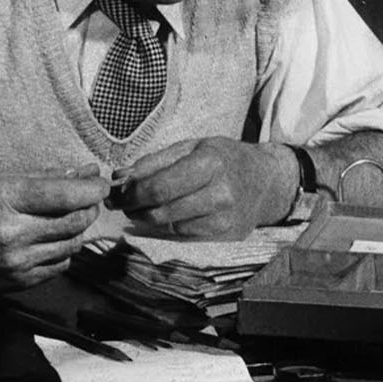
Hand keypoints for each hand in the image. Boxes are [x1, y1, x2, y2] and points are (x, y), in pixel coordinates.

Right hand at [0, 172, 112, 290]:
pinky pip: (61, 264)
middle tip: (91, 199)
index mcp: (6, 199)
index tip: (102, 183)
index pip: (65, 195)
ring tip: (73, 217)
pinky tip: (55, 239)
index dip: (91, 189)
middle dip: (90, 207)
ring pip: (73, 244)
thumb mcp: (1, 180)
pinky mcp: (21, 280)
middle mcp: (13, 232)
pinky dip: (65, 249)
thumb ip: (46, 176)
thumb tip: (86, 172)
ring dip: (80, 229)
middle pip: (75, 221)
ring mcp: (18, 260)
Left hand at [109, 137, 295, 239]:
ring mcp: (225, 218)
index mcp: (210, 163)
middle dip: (134, 209)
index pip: (159, 187)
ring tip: (143, 207)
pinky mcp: (226, 235)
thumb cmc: (224, 158)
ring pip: (169, 227)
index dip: (131, 194)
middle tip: (124, 203)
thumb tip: (119, 178)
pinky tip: (168, 214)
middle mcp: (221, 193)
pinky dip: (169, 226)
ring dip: (148, 219)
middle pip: (161, 211)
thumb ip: (154, 162)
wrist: (265, 180)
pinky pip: (184, 235)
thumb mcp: (192, 147)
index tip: (117, 194)